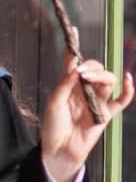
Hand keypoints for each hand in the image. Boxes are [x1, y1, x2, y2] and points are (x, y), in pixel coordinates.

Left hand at [41, 43, 133, 181]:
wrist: (59, 150)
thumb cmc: (53, 126)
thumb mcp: (55, 102)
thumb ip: (66, 84)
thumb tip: (77, 66)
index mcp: (69, 85)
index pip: (73, 62)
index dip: (74, 48)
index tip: (74, 30)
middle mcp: (85, 90)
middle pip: (95, 69)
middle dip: (91, 67)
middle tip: (82, 72)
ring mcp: (97, 101)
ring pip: (108, 81)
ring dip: (102, 76)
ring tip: (91, 78)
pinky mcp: (107, 114)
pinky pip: (122, 101)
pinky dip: (128, 90)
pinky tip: (127, 79)